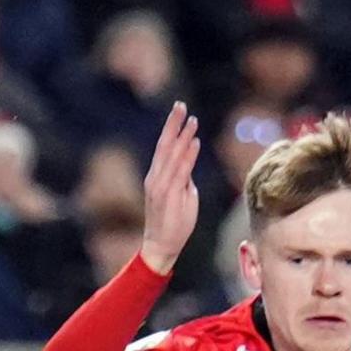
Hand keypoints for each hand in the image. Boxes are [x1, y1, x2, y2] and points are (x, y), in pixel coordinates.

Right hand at [139, 102, 200, 276]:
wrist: (160, 245)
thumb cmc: (173, 222)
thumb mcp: (182, 196)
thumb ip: (184, 179)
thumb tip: (189, 167)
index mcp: (157, 176)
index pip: (165, 147)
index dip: (173, 129)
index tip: (181, 113)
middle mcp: (156, 177)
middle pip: (165, 145)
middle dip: (173, 124)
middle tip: (180, 105)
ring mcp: (161, 185)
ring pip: (172, 154)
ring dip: (183, 136)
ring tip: (192, 120)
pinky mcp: (168, 194)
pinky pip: (180, 171)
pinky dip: (187, 155)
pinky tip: (194, 142)